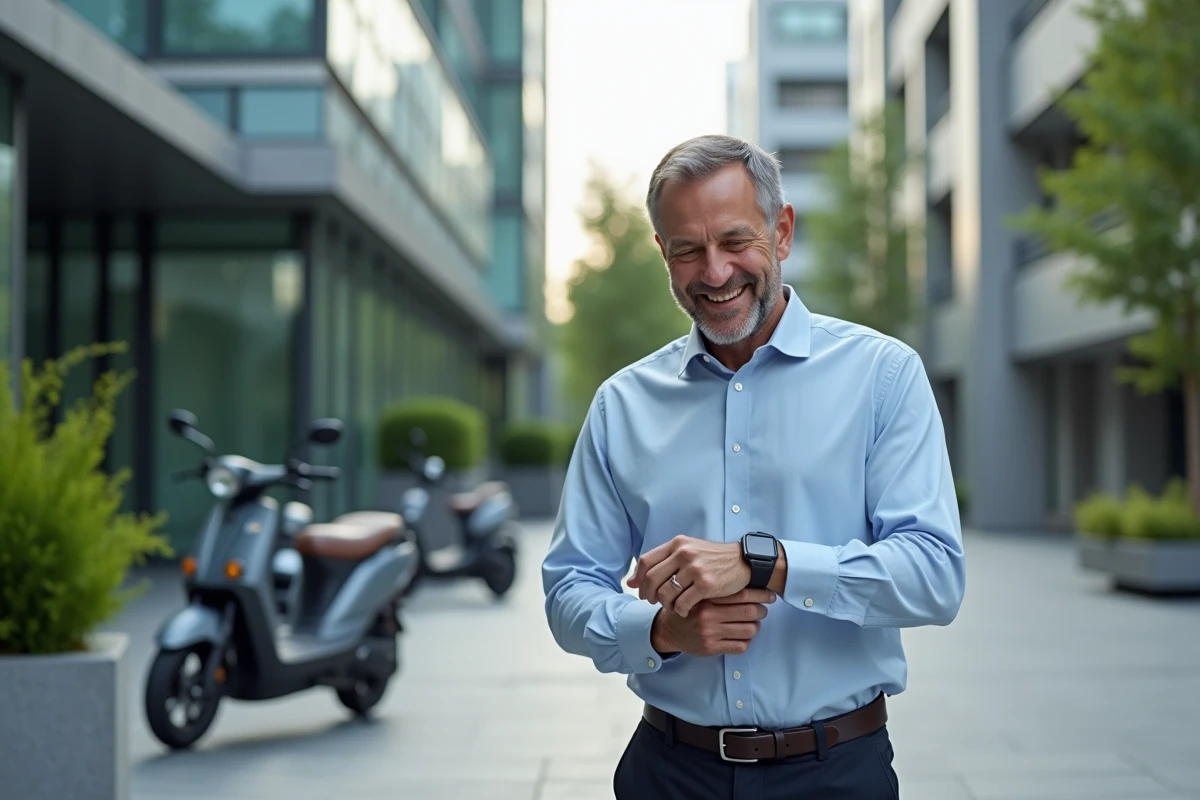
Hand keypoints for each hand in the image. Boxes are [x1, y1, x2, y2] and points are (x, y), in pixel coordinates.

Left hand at [627, 535, 750, 616]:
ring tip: (671, 606)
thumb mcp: (688, 551)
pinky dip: (679, 610)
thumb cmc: (713, 559)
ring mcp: (695, 568)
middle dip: (648, 595)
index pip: (645, 561)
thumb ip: (662, 562)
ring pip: (665, 593)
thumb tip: (631, 581)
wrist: (744, 562)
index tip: (640, 590)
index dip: (639, 579)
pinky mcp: (706, 584)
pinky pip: (682, 603)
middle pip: (652, 579)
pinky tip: (684, 611)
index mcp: (677, 544)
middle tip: (652, 602)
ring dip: (665, 604)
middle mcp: (684, 553)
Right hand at [650, 589, 775, 656]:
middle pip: (748, 611)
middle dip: (761, 610)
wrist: (668, 630)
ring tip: (754, 622)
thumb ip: (717, 588)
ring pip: (748, 630)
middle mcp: (708, 615)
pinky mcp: (711, 648)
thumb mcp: (697, 592)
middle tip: (764, 608)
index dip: (760, 594)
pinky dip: (747, 640)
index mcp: (706, 597)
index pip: (741, 595)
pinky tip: (743, 635)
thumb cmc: (688, 607)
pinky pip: (741, 646)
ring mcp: (710, 633)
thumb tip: (749, 580)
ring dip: (756, 626)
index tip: (769, 594)